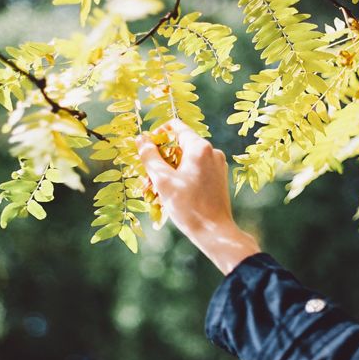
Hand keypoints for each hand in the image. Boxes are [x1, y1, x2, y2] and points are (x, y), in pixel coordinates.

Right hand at [136, 119, 260, 274]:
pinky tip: (169, 195)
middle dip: (160, 160)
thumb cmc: (188, 207)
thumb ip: (149, 156)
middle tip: (147, 179)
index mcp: (200, 147)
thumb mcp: (162, 180)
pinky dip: (180, 178)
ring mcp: (217, 165)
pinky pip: (195, 171)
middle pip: (179, 145)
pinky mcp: (218, 178)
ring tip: (154, 191)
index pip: (175, 126)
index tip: (146, 150)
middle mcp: (211, 152)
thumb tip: (140, 138)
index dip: (157, 135)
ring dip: (168, 172)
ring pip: (185, 160)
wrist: (214, 232)